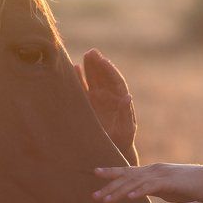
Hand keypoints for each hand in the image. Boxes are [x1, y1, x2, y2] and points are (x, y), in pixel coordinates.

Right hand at [75, 49, 136, 164]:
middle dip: (98, 64)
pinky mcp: (88, 105)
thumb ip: (125, 113)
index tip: (102, 60)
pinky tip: (75, 68)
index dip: (109, 70)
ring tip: (86, 55)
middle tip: (92, 52)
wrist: (112, 150)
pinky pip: (84, 88)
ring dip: (90, 68)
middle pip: (104, 77)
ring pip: (94, 80)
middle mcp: (109, 97)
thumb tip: (128, 96)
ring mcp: (98, 100)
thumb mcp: (125, 129)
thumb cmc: (121, 141)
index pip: (115, 81)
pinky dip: (79, 79)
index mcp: (120, 100)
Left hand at [92, 163, 202, 202]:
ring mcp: (161, 174)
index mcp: (151, 171)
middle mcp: (153, 170)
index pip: (127, 171)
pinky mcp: (170, 182)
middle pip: (127, 177)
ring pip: (135, 182)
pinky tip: (130, 197)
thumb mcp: (166, 188)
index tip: (95, 173)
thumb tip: (139, 194)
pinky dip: (140, 191)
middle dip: (109, 186)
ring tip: (106, 200)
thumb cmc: (189, 186)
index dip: (111, 172)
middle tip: (94, 196)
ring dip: (119, 191)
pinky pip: (152, 187)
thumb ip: (151, 189)